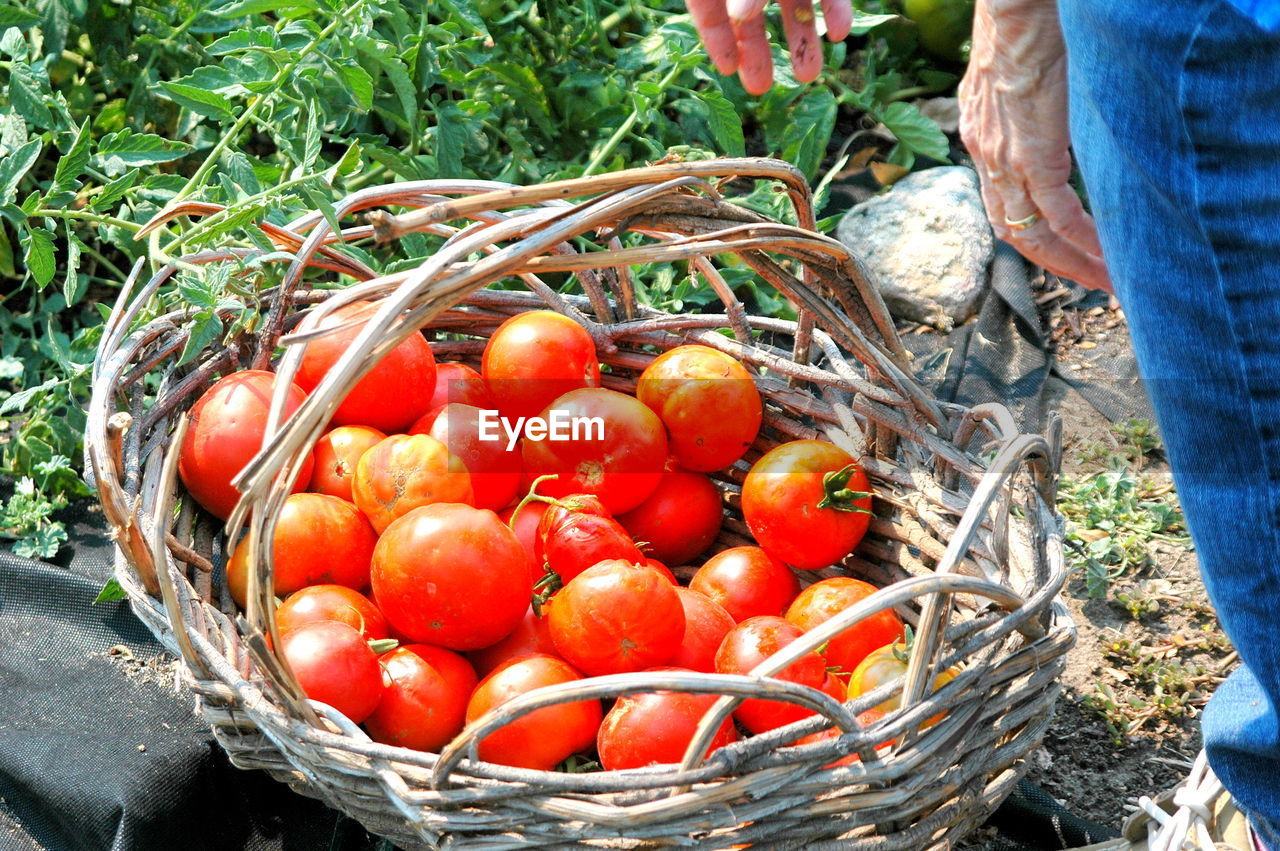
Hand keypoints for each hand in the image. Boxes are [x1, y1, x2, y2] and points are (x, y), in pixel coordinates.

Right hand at [685, 0, 852, 94]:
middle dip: (758, 49)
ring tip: (809, 75)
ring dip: (802, 38)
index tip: (728, 69)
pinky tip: (840, 34)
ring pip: (792, 2)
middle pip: (750, 11)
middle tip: (762, 89)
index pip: (706, 6)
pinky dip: (835, 8)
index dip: (717, 38)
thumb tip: (741, 17)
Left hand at [958, 0, 1110, 289]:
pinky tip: (1105, 254)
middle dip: (1052, 263)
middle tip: (1090, 282)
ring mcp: (1004, 159)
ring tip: (1105, 279)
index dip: (1029, 235)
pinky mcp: (1031, 154)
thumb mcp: (1017, 78)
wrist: (1016, 7)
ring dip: (1069, 262)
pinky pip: (1056, 213)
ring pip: (1032, 232)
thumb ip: (1026, 107)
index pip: (1001, 204)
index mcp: (980, 139)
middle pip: (1013, 231)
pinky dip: (1081, 240)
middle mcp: (985, 155)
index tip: (1061, 254)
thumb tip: (1049, 117)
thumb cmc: (1025, 27)